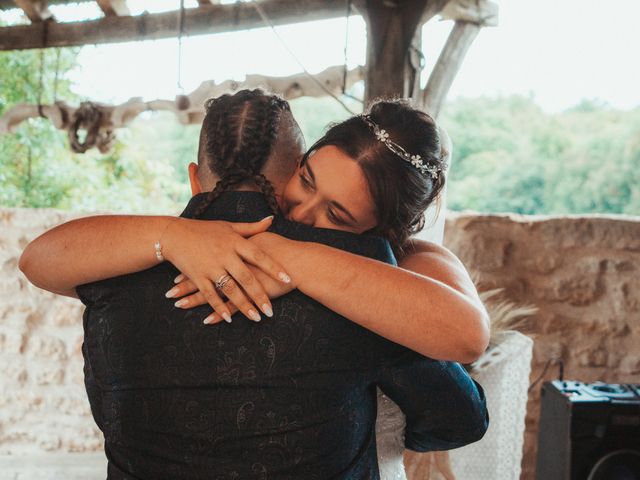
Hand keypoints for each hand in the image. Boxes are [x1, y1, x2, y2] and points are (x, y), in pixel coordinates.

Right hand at [163, 216, 290, 322]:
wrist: (173, 234)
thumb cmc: (204, 230)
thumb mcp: (229, 226)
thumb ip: (251, 227)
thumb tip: (271, 220)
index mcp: (234, 241)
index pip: (259, 256)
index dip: (274, 267)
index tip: (288, 279)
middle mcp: (224, 254)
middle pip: (246, 277)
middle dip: (260, 295)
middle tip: (271, 310)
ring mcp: (210, 266)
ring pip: (230, 289)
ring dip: (243, 305)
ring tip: (256, 318)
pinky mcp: (197, 276)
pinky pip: (210, 294)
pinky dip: (218, 307)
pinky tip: (228, 318)